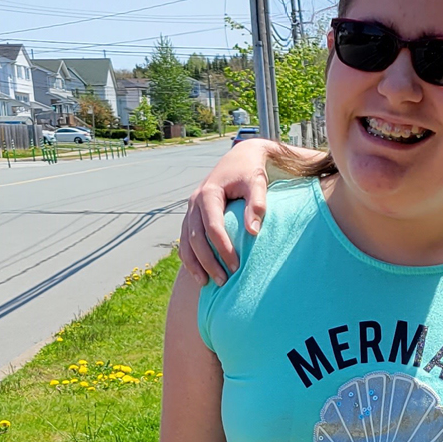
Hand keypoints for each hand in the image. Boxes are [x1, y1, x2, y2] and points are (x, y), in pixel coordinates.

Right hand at [179, 138, 273, 285]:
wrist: (240, 158)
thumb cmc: (251, 171)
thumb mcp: (257, 183)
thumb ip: (257, 204)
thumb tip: (253, 232)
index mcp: (208, 193)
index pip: (212, 226)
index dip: (223, 248)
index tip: (236, 267)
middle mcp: (194, 202)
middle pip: (196, 237)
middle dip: (208, 261)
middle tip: (223, 281)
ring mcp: (191, 209)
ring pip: (186, 241)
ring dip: (194, 263)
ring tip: (206, 283)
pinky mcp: (192, 216)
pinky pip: (185, 240)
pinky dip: (189, 257)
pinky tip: (198, 273)